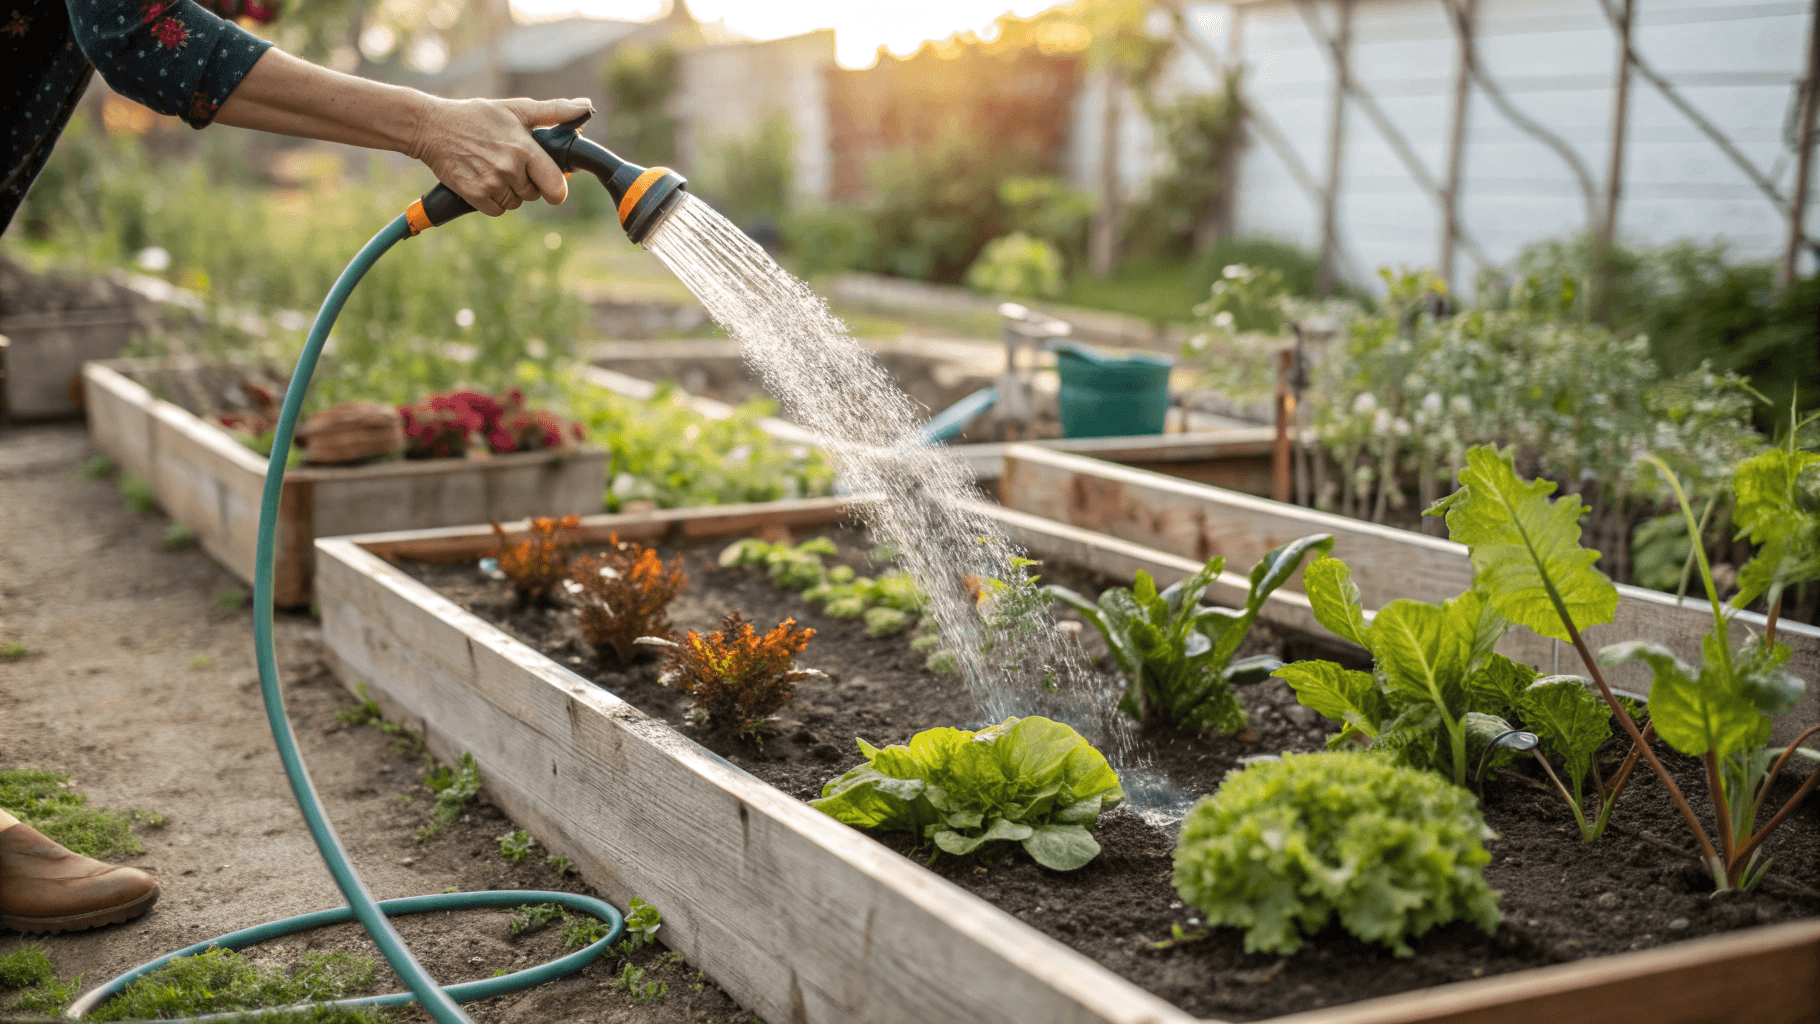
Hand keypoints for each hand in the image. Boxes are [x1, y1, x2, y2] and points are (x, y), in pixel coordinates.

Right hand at [408, 96, 591, 216]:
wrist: (432, 127)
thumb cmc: (478, 116)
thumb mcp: (516, 108)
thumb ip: (553, 111)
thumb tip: (586, 106)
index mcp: (524, 148)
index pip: (556, 185)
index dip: (556, 187)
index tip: (550, 183)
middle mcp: (509, 168)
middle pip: (534, 194)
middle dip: (527, 183)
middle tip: (509, 162)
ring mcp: (491, 183)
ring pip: (515, 203)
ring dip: (509, 192)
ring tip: (493, 168)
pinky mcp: (474, 194)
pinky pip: (497, 210)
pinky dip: (493, 201)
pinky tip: (483, 179)